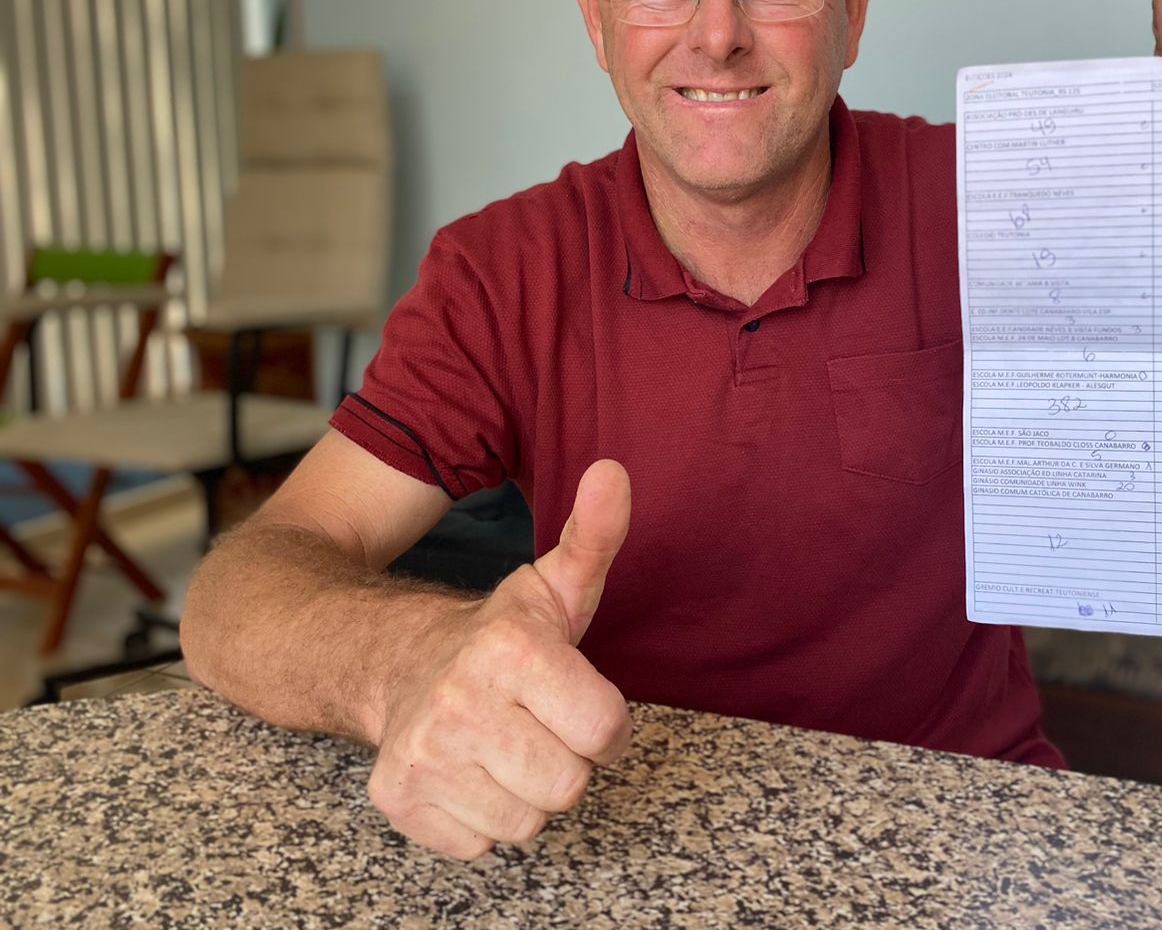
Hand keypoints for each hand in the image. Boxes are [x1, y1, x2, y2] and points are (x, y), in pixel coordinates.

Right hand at [367, 460, 632, 859]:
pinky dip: (480, 819)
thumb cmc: (497, 636)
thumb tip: (615, 471)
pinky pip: (481, 846)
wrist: (390, 661)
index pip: (606, 731)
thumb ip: (595, 535)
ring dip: (524, 793)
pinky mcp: (398, 800)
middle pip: (568, 785)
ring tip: (504, 748)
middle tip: (537, 725)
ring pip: (526, 823)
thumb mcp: (553, 585)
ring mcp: (422, 754)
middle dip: (564, 759)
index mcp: (511, 650)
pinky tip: (468, 773)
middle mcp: (460, 702)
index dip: (604, 724)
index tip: (577, 702)